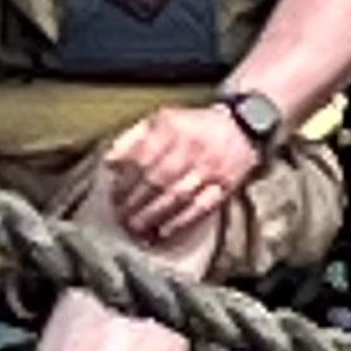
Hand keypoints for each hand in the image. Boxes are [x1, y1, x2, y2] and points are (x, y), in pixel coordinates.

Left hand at [105, 101, 263, 248]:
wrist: (240, 127)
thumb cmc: (194, 127)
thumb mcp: (161, 120)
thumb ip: (133, 138)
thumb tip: (110, 161)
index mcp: (172, 128)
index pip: (143, 158)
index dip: (126, 180)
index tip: (114, 195)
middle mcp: (191, 147)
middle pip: (158, 180)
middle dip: (136, 202)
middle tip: (121, 216)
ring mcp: (209, 168)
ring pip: (177, 196)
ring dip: (153, 215)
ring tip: (136, 226)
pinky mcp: (224, 186)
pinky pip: (201, 207)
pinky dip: (181, 221)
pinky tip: (164, 231)